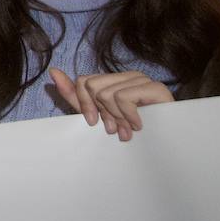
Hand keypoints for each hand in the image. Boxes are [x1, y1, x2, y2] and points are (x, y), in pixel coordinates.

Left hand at [48, 69, 172, 141]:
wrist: (166, 149)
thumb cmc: (129, 132)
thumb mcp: (97, 116)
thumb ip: (75, 96)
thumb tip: (53, 72)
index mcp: (114, 81)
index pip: (83, 81)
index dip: (85, 104)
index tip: (95, 123)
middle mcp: (128, 76)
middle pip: (92, 86)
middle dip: (101, 112)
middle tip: (115, 129)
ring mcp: (143, 80)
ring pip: (106, 93)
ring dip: (116, 118)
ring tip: (128, 130)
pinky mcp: (157, 89)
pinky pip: (123, 97)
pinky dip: (127, 116)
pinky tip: (139, 126)